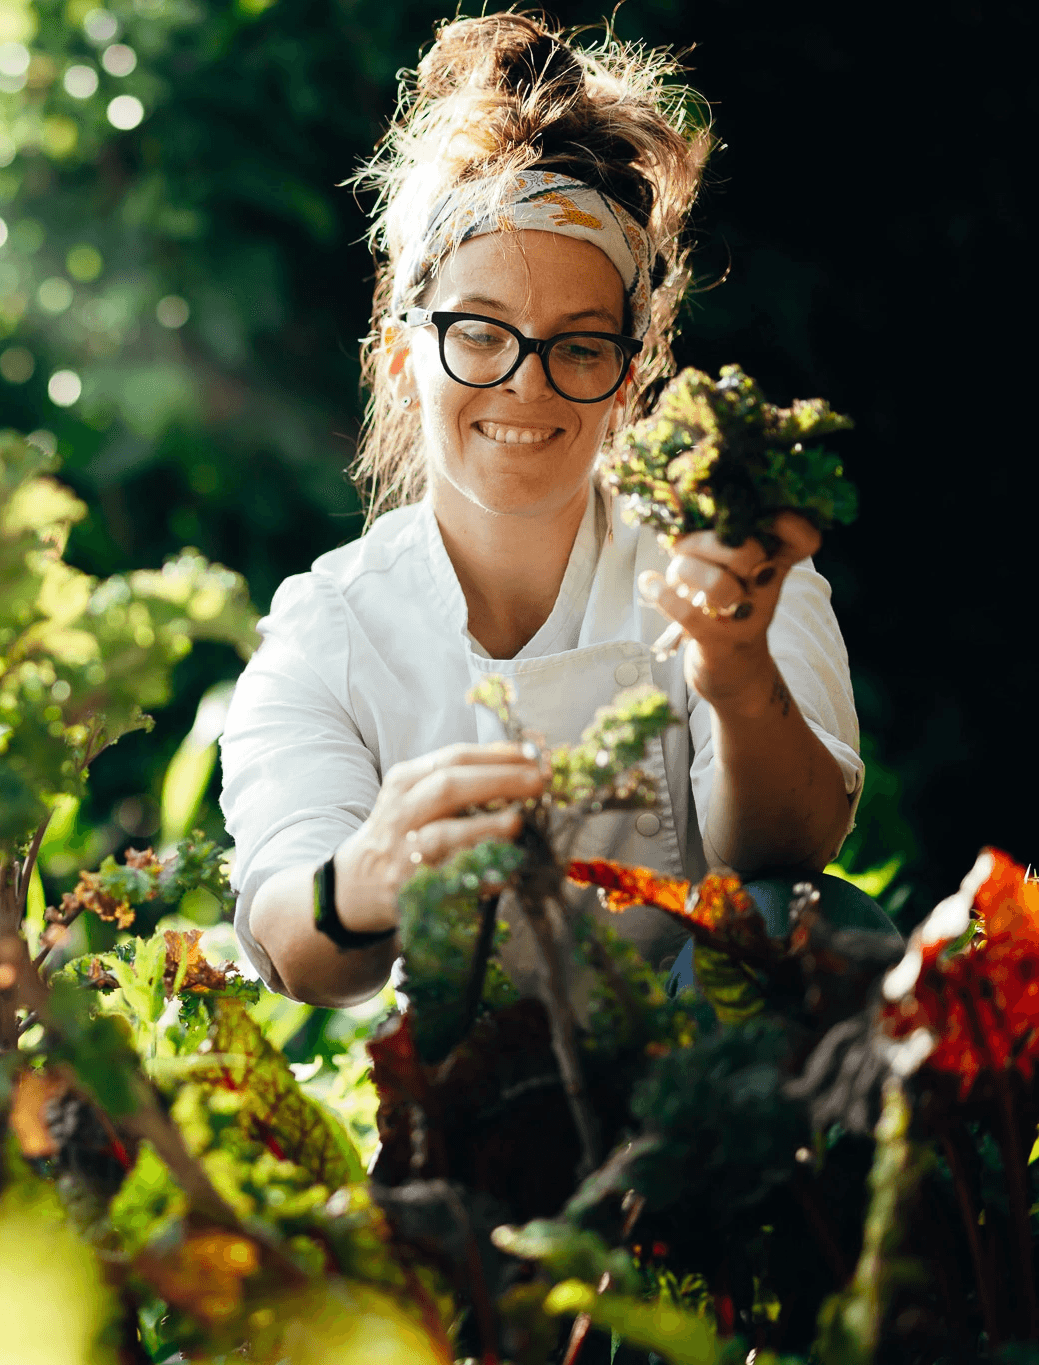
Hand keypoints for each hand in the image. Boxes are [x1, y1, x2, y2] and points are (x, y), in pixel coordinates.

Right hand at [332, 742, 542, 932]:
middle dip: (496, 781)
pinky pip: (448, 882)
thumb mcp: (415, 795)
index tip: (532, 755)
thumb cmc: (400, 831)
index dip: (496, 755)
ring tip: (516, 823)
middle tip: (537, 781)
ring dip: (483, 828)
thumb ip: (459, 779)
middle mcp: (401, 813)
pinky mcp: (409, 890)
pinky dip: (478, 878)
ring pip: (442, 835)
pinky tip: (505, 874)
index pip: (453, 759)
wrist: (356, 882)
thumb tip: (521, 763)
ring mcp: (403, 853)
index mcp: (405, 782)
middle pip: (448, 788)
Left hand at [639, 511, 821, 707]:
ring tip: (672, 571)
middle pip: (748, 553)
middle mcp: (765, 591)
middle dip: (707, 542)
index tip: (759, 511)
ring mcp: (745, 620)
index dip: (790, 523)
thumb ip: (726, 537)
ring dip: (685, 570)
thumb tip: (683, 492)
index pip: (802, 541)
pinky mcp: (717, 644)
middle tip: (683, 544)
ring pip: (719, 584)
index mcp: (774, 566)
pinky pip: (689, 616)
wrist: (736, 673)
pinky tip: (649, 582)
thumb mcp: (737, 571)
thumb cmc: (728, 608)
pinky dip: (663, 595)